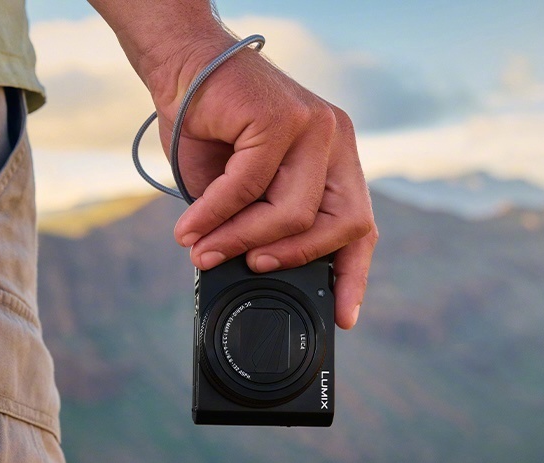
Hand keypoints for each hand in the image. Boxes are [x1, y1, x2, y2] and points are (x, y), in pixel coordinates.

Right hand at [93, 2, 377, 328]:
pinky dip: (216, 214)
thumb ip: (255, 223)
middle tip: (253, 269)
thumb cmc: (211, 129)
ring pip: (294, 212)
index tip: (343, 316)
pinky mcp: (283, 119)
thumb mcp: (241, 188)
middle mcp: (336, 140)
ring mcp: (315, 127)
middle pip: (343, 223)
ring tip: (205, 252)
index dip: (353, 274)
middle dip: (295, 259)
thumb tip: (250, 273)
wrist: (182, 65)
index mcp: (335, 158)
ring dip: (243, 240)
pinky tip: (192, 229)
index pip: (360, 223)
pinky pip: (251, 187)